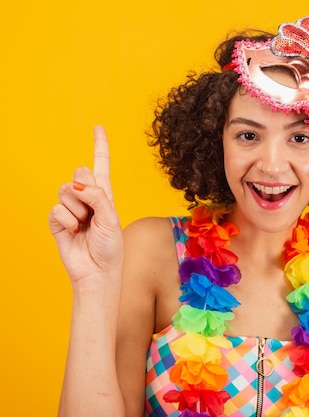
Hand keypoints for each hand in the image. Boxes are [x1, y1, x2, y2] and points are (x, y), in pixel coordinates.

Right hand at [49, 126, 123, 287]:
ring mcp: (71, 208)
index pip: (101, 165)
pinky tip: (74, 231)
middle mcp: (87, 198)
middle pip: (80, 172)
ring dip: (77, 209)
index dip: (100, 145)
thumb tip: (76, 183)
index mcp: (105, 194)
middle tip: (93, 212)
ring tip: (84, 225)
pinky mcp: (57, 221)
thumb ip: (97, 196)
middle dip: (87, 188)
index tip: (98, 127)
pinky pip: (56, 208)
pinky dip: (67, 220)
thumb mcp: (111, 218)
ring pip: (66, 190)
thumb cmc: (110, 246)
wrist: (98, 271)